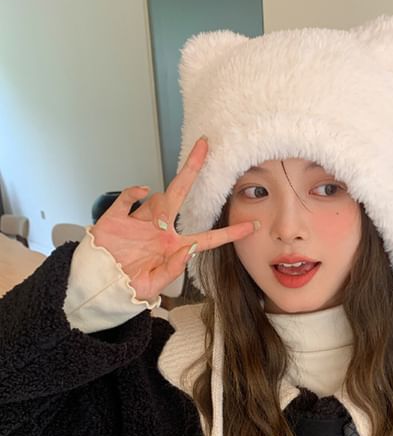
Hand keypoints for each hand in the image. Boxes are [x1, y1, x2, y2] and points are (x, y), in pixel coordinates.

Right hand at [92, 137, 258, 300]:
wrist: (97, 287)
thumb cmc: (127, 288)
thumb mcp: (154, 285)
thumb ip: (172, 269)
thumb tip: (190, 249)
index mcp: (174, 247)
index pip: (208, 238)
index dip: (230, 233)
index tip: (252, 226)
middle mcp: (160, 230)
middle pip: (181, 195)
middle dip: (193, 170)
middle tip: (205, 147)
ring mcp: (139, 222)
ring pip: (158, 198)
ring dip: (161, 204)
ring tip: (157, 225)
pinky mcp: (116, 218)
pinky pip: (127, 199)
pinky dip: (133, 192)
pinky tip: (140, 191)